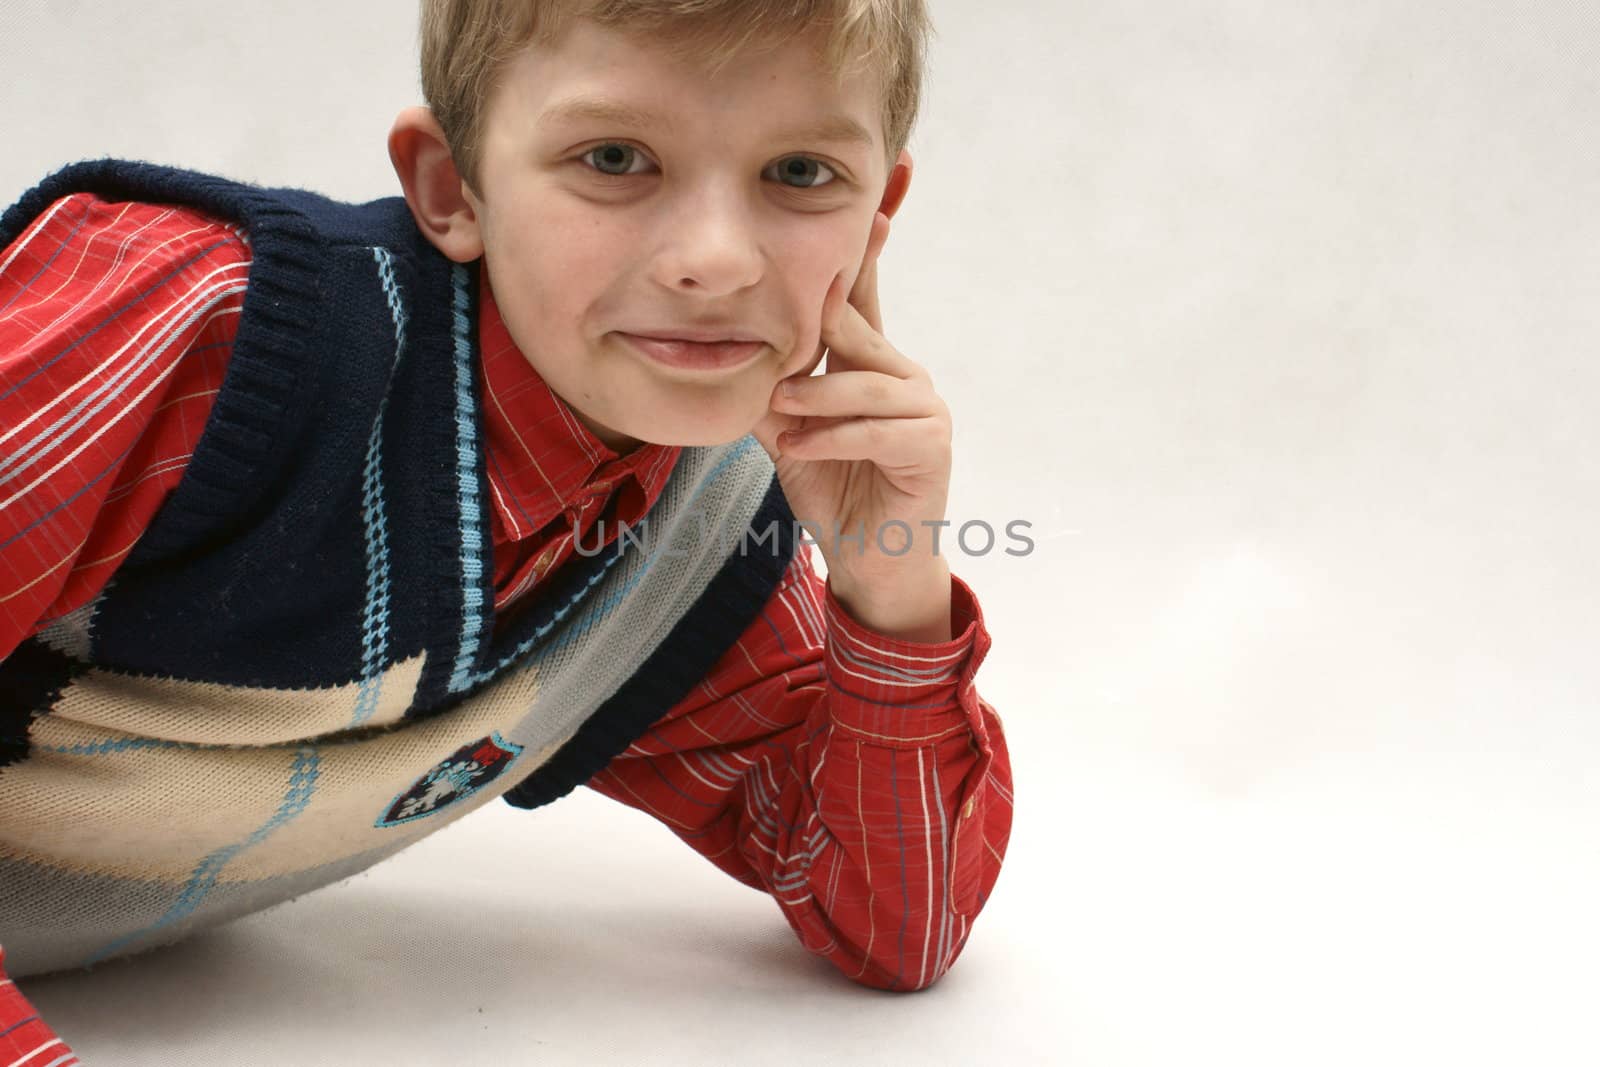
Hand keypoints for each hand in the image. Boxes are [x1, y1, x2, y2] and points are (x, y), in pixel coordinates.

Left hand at [750, 211, 953, 640]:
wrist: (869, 558)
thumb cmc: (832, 489)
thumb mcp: (788, 432)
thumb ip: (770, 387)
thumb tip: (725, 350)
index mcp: (869, 363)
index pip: (864, 293)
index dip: (865, 245)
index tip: (876, 191)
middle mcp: (902, 373)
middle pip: (857, 327)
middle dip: (818, 328)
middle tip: (778, 341)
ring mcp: (924, 408)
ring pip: (864, 382)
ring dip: (816, 399)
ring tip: (783, 416)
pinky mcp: (930, 446)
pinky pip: (877, 429)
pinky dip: (832, 439)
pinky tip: (800, 451)